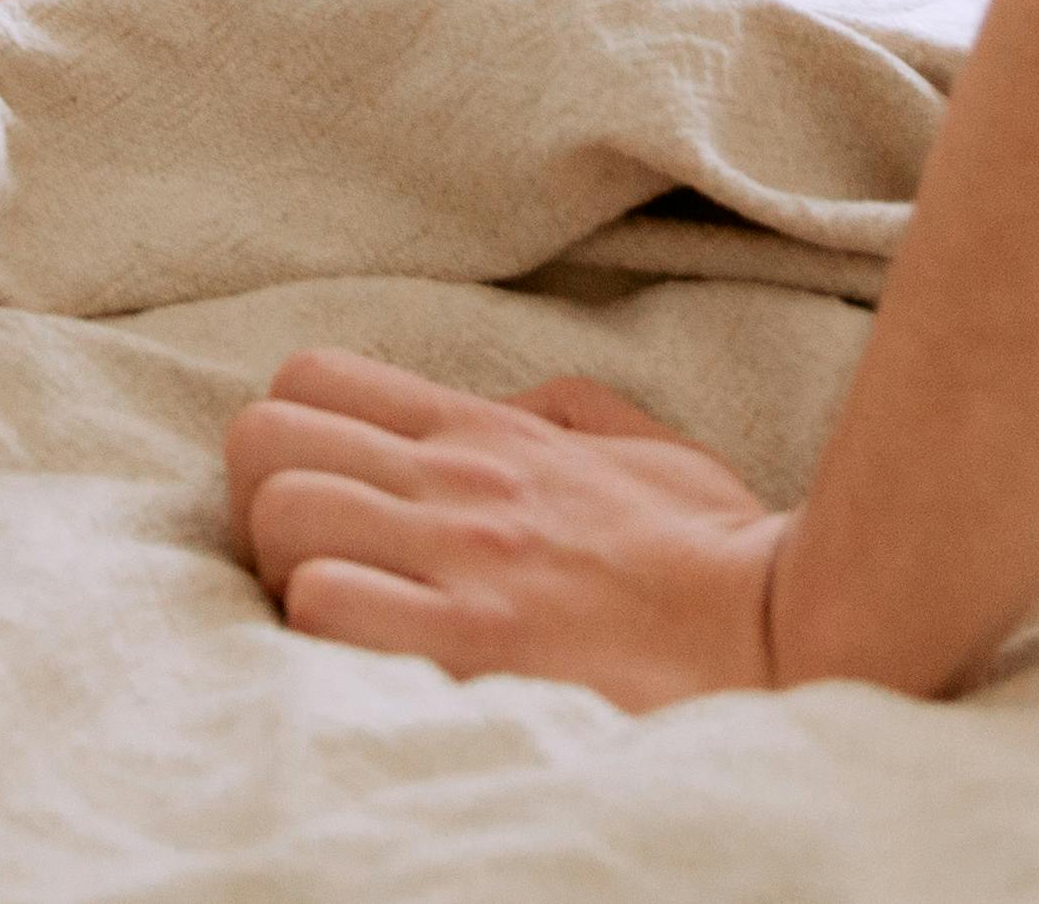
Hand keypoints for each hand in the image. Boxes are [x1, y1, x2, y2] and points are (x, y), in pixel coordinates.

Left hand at [227, 349, 787, 709]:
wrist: (779, 626)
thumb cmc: (711, 548)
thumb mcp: (635, 443)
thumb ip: (554, 414)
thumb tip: (491, 411)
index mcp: (486, 434)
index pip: (313, 377)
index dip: (288, 436)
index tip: (320, 496)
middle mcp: (457, 482)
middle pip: (263, 440)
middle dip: (259, 500)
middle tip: (307, 560)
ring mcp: (458, 559)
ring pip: (280, 516)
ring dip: (286, 572)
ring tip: (341, 615)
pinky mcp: (466, 643)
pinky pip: (323, 608)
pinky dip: (318, 638)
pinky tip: (367, 660)